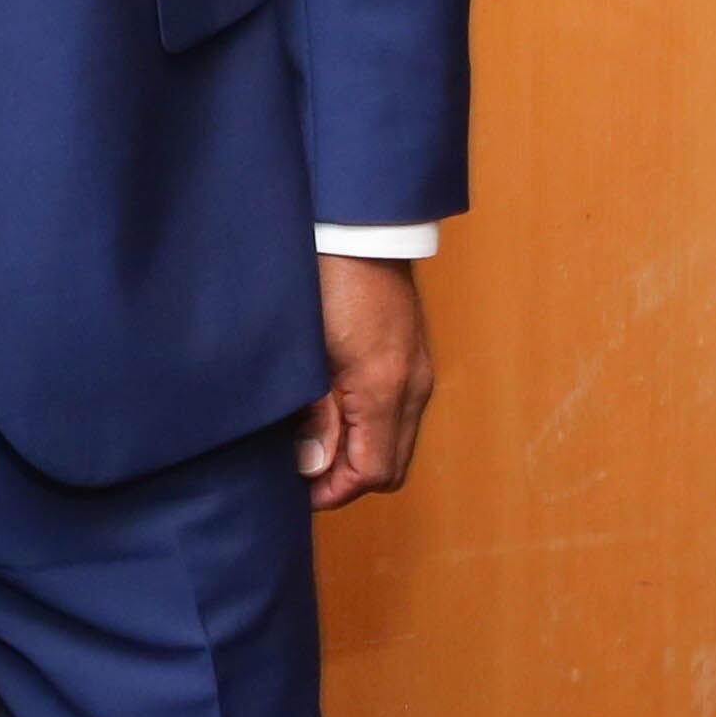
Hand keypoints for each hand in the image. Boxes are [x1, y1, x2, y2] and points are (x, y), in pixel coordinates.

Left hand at [298, 257, 434, 512]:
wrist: (358, 226)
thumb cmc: (326, 279)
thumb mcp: (308, 353)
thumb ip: (314, 413)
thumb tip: (313, 465)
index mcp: (385, 388)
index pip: (372, 473)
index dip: (332, 490)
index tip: (297, 488)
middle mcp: (413, 386)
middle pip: (389, 468)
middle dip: (346, 479)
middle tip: (302, 470)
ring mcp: (418, 371)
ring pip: (395, 443)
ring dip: (358, 453)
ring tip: (313, 441)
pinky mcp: (413, 358)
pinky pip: (399, 415)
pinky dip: (369, 428)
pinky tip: (334, 412)